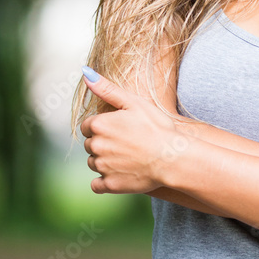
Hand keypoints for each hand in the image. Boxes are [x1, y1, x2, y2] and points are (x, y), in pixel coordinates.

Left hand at [79, 68, 195, 194]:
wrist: (173, 158)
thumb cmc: (157, 127)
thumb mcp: (133, 102)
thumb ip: (107, 89)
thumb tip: (85, 73)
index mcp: (98, 125)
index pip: (87, 127)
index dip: (103, 127)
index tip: (120, 130)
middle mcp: (95, 146)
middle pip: (90, 145)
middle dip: (103, 144)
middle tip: (127, 144)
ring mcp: (102, 167)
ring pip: (94, 163)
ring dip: (105, 161)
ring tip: (128, 158)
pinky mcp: (110, 185)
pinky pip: (97, 185)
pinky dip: (105, 181)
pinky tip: (120, 175)